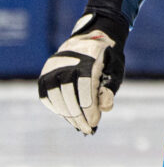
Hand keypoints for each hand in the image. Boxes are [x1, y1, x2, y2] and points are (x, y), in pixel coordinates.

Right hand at [38, 15, 124, 133]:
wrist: (91, 38)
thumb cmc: (107, 59)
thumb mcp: (116, 70)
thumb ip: (110, 88)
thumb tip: (104, 107)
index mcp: (88, 57)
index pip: (85, 86)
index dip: (89, 107)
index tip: (94, 123)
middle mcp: (67, 60)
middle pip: (68, 93)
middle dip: (78, 114)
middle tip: (88, 128)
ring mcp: (53, 67)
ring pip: (55, 95)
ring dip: (67, 114)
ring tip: (79, 125)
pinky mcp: (44, 74)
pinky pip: (47, 96)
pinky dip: (57, 108)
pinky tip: (69, 117)